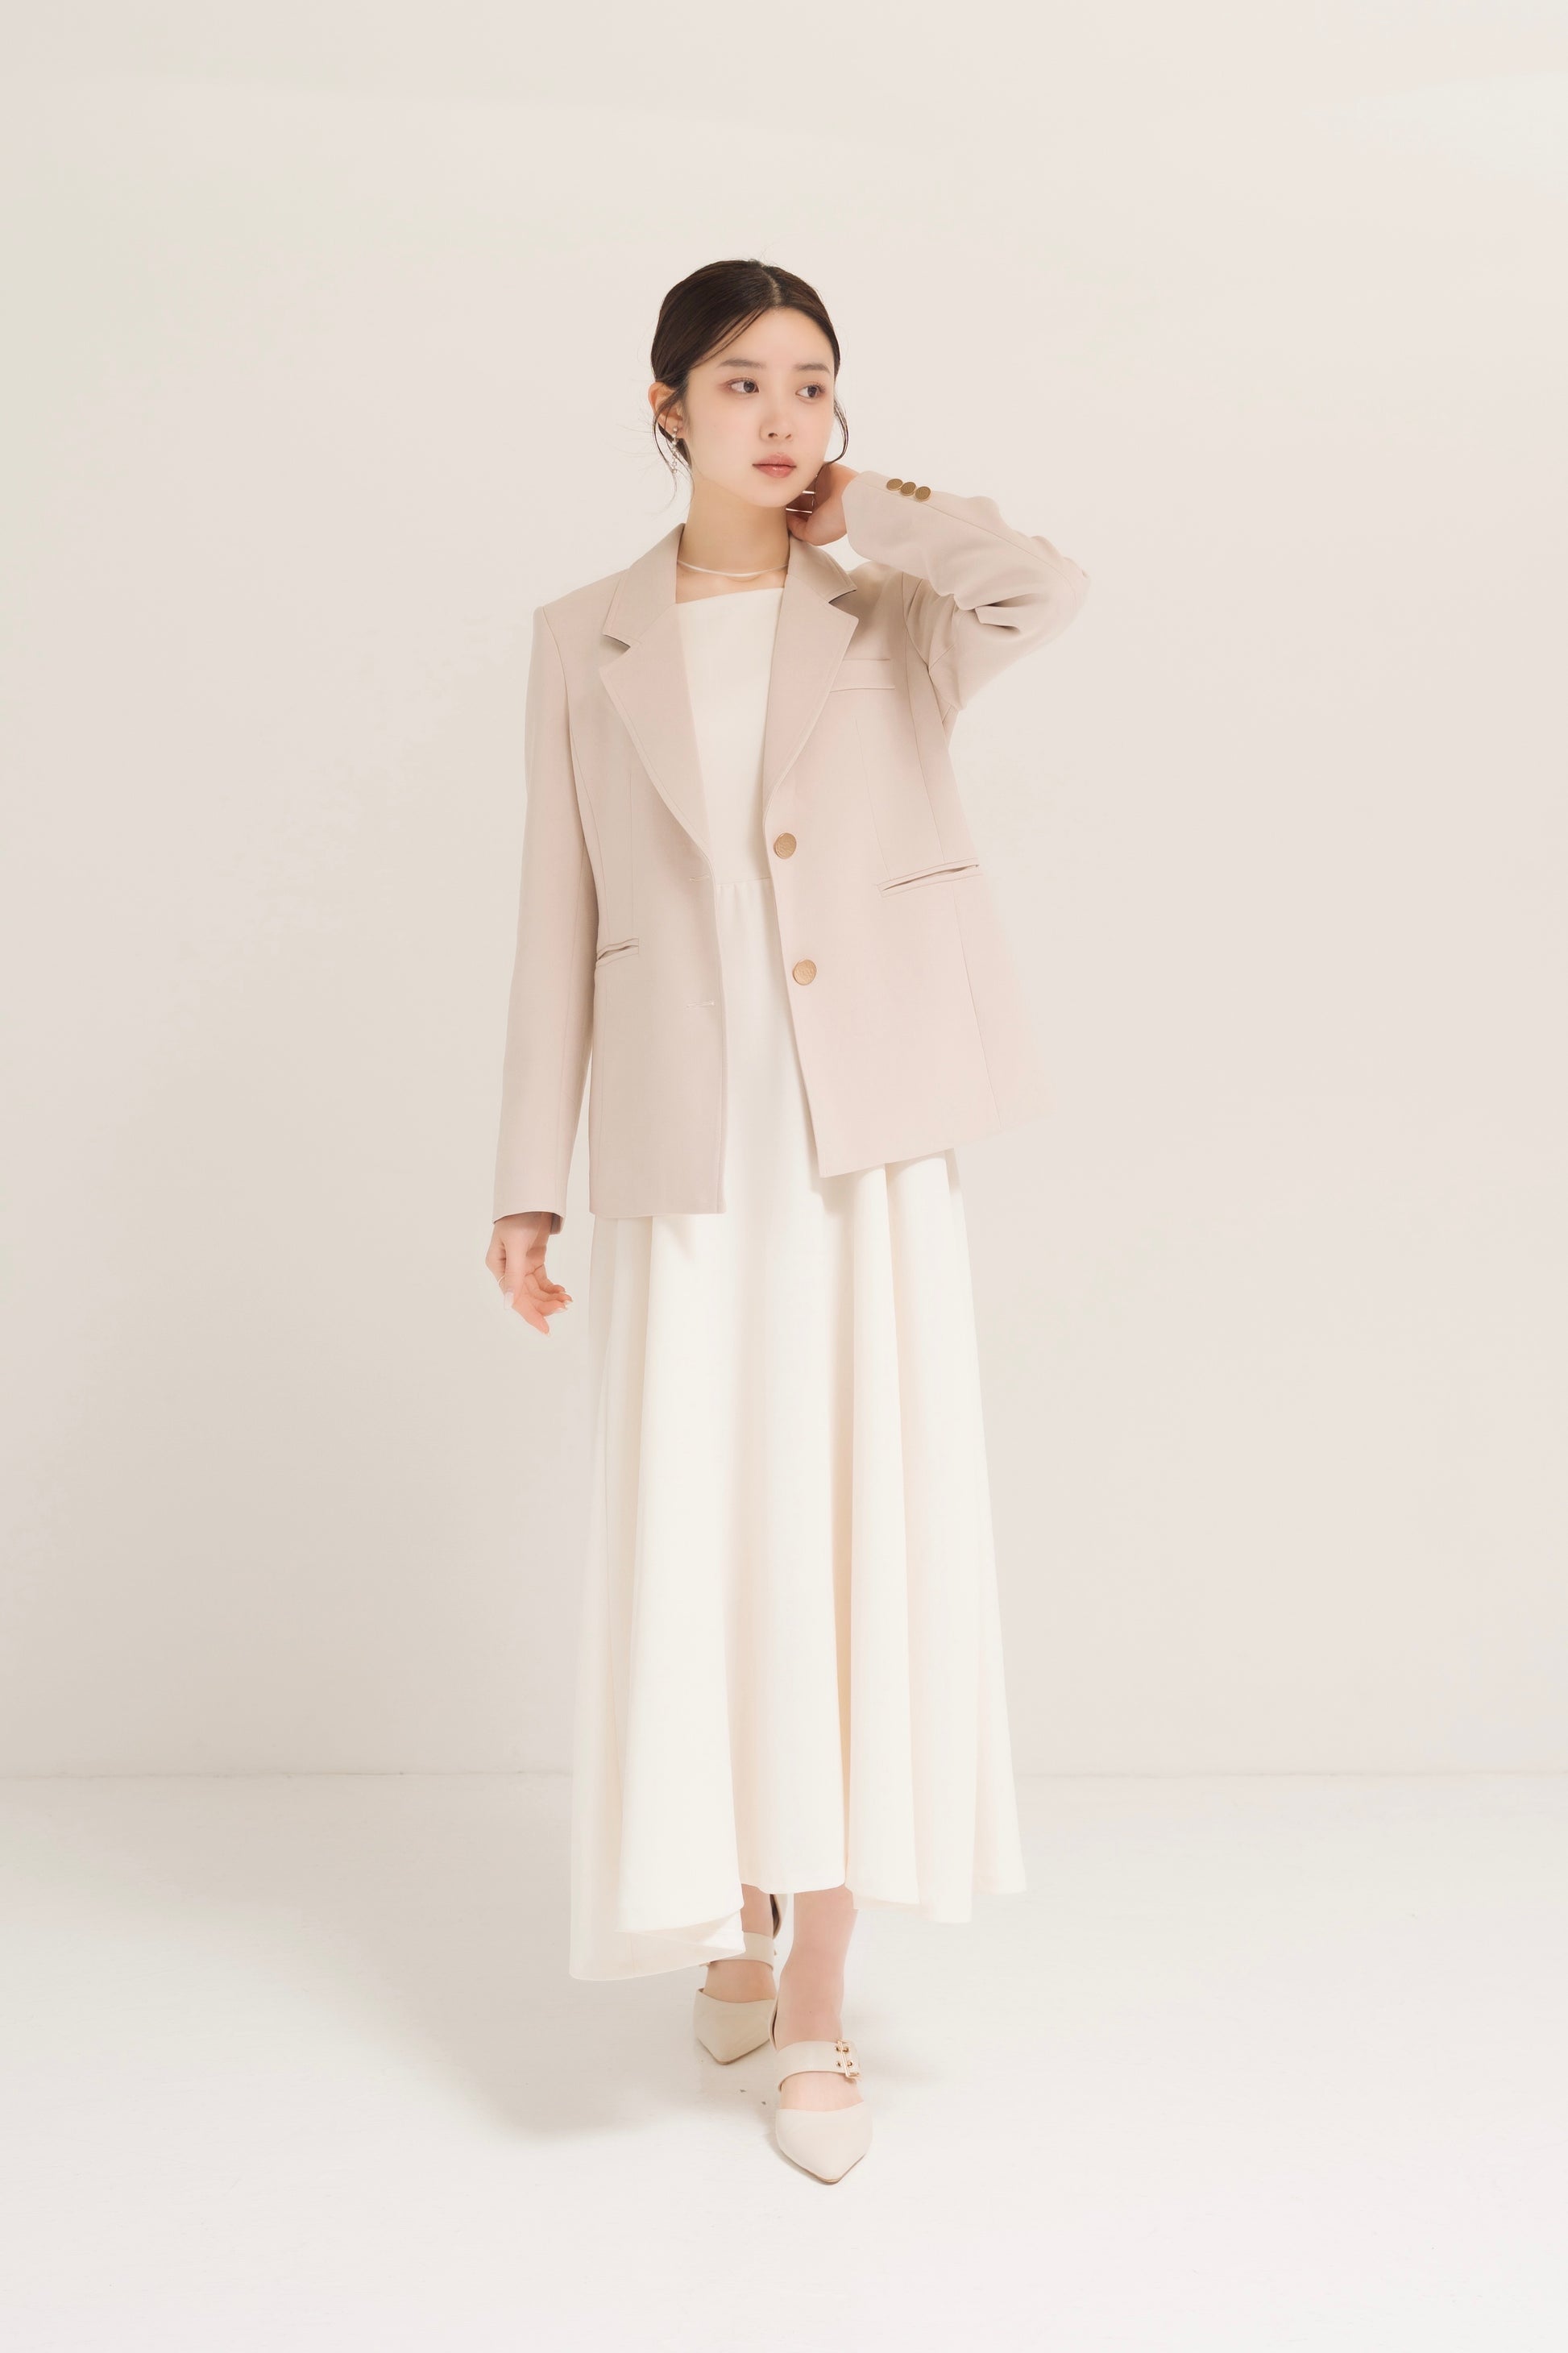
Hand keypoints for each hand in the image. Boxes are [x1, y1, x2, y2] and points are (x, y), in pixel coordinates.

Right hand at [486, 1212, 572, 1336]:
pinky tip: (562, 1292)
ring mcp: (521, 1265)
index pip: (515, 1298)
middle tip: (564, 1308)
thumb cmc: (518, 1216)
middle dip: (545, 1305)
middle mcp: (508, 1269)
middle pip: (527, 1297)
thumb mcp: (515, 1245)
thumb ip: (513, 1275)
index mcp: (498, 1267)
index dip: (531, 1315)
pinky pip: (542, 1281)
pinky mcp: (533, 1260)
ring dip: (551, 1298)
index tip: (546, 1329)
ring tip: (567, 1300)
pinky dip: (552, 1288)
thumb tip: (509, 1305)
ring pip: (537, 1291)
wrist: (532, 1196)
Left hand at [785, 461, 858, 545]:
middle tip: (778, 498)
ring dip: (793, 484)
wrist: (852, 499)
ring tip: (782, 486)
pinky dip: (801, 470)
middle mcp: (823, 501)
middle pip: (800, 498)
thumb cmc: (834, 520)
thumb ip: (797, 529)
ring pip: (802, 483)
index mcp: (821, 517)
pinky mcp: (826, 470)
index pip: (801, 515)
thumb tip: (787, 519)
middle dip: (789, 499)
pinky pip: (810, 468)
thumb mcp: (812, 536)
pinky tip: (792, 474)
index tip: (778, 513)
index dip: (789, 515)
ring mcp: (824, 485)